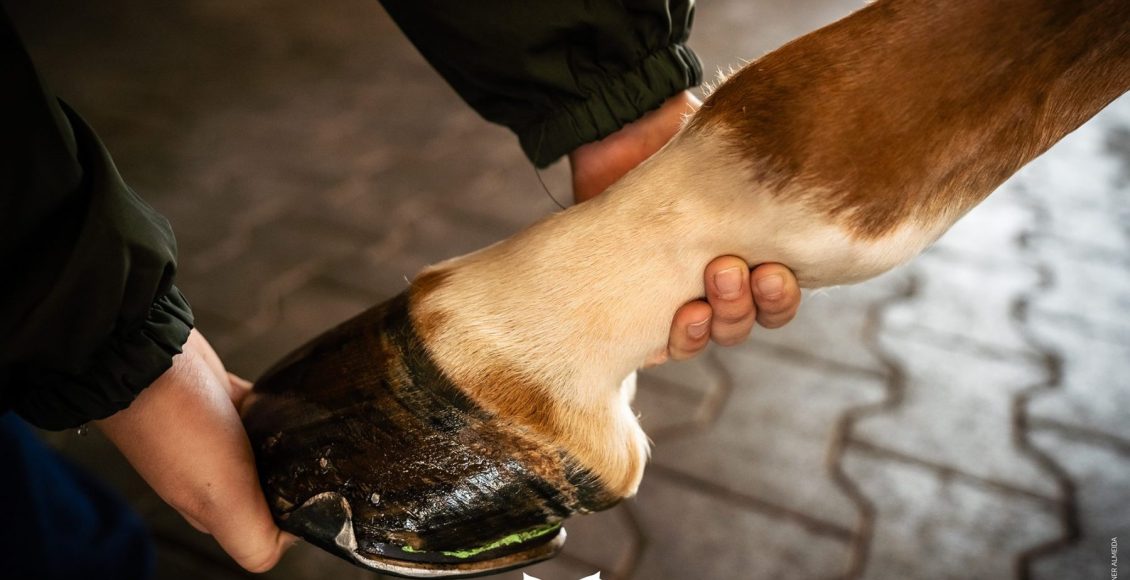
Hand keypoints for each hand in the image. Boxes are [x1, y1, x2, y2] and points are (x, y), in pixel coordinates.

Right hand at [96, 329, 295, 571]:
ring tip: (311, 427)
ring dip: (290, 440)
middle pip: (268, 489)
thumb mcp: (220, 498)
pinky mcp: (220, 401)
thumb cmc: (177, 425)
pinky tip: (291, 401)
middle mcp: (211, 476)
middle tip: (317, 456)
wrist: (146, 357)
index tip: (315, 492)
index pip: (263, 532)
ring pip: (267, 449)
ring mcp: (216, 438)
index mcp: (211, 508)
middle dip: (295, 475)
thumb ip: (252, 538)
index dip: (292, 518)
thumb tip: (292, 541)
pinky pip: (260, 410)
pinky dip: (277, 407)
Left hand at [568, 91, 801, 363]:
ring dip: (730, 315)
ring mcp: (682, 298)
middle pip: (760, 316)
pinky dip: (687, 337)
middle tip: (750, 271)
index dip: (783, 294)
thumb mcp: (721, 143)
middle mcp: (719, 279)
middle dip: (765, 301)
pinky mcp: (643, 314)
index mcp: (748, 246)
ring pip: (725, 332)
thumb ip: (762, 154)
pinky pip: (675, 346)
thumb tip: (805, 148)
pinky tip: (686, 314)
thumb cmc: (665, 140)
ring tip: (717, 276)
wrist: (605, 141)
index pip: (780, 292)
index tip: (775, 270)